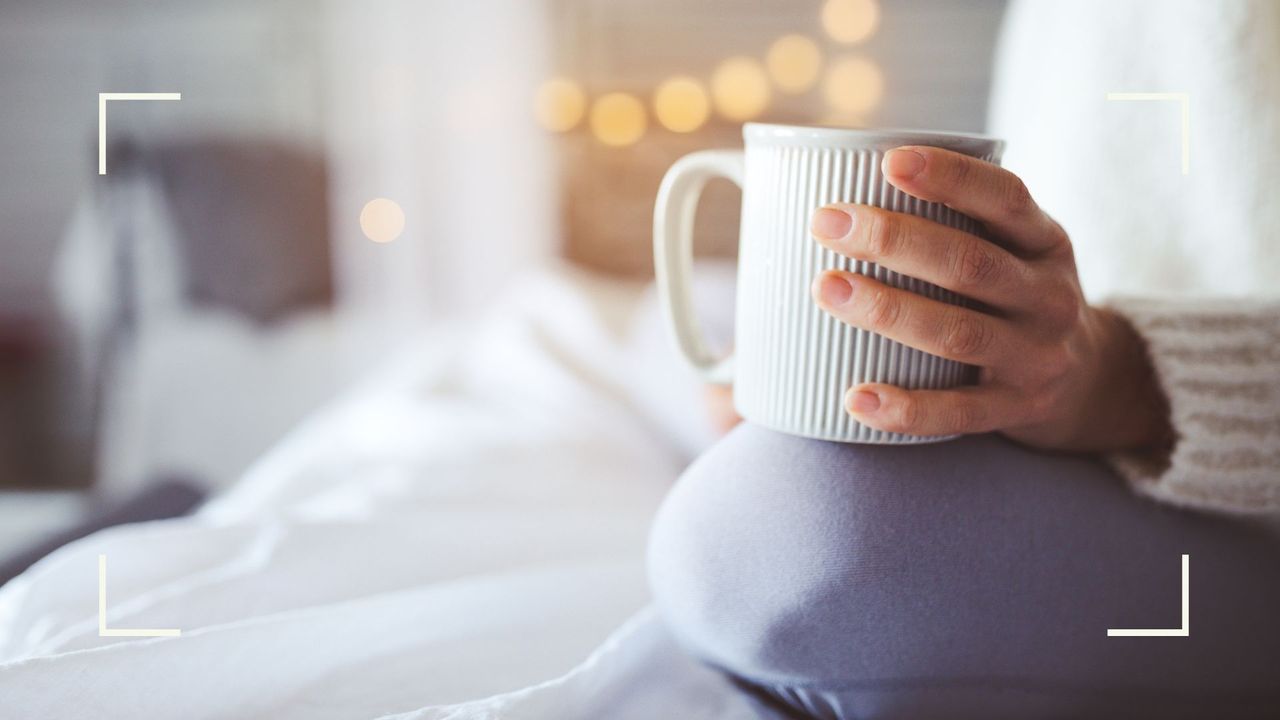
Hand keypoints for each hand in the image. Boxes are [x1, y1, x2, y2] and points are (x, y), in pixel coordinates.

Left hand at [809, 146, 1171, 452]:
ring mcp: (1035, 356)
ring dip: (888, 310)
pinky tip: (855, 397)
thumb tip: (832, 186)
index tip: (889, 161)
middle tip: (826, 222)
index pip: (1006, 198)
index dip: (951, 177)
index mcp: (1045, 242)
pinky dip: (905, 407)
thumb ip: (954, 222)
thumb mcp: (1014, 250)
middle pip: (970, 265)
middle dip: (894, 240)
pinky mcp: (1016, 409)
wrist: (1091, 383)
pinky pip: (957, 411)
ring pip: (959, 333)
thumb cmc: (1015, 298)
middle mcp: (1048, 296)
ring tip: (825, 288)